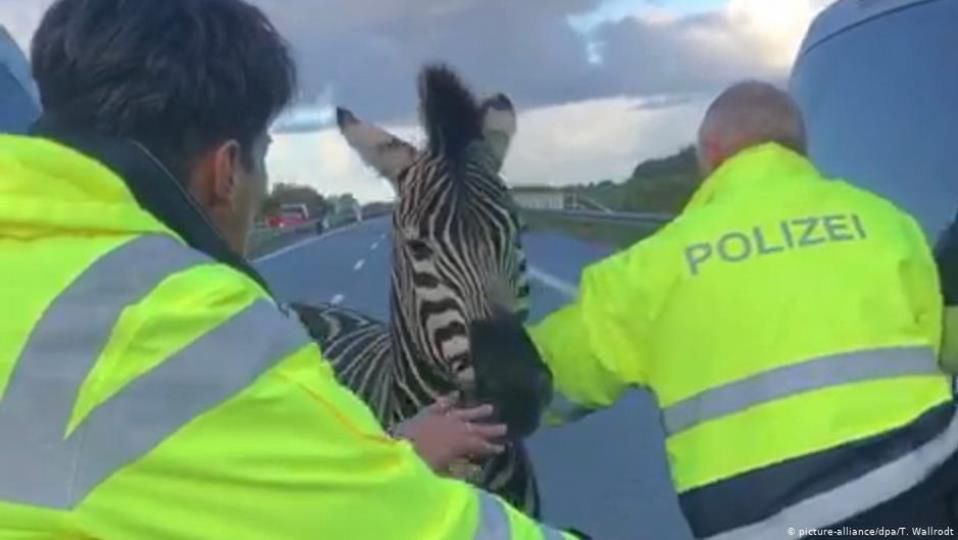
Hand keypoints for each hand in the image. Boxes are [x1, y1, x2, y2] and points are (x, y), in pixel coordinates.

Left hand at [392, 393, 506, 473]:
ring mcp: (439, 418)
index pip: (479, 445)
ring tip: (489, 407)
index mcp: (459, 443)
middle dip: (489, 429)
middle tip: (504, 427)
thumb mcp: (442, 472)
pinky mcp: (424, 413)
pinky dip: (448, 399)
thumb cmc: (418, 465)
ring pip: (461, 413)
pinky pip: (439, 404)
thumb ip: (460, 470)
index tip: (501, 447)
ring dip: (475, 411)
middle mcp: (452, 427)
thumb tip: (476, 468)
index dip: (490, 447)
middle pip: (474, 428)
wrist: (393, 449)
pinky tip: (456, 394)